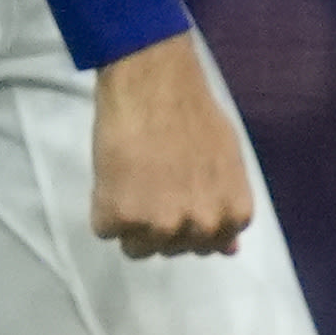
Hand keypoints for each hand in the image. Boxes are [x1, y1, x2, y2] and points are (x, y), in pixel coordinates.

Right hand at [88, 31, 255, 257]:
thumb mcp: (228, 163)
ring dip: (131, 221)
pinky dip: (103, 208)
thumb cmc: (195, 115)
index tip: (178, 198)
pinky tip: (114, 177)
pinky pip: (106, 230)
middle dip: (161, 224)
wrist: (154, 84)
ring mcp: (159, 226)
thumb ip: (227, 207)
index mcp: (232, 216)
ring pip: (138, 248)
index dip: (189, 223)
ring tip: (132, 181)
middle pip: (173, 250)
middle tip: (153, 185)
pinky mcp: (119, 217)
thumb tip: (230, 249)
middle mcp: (200, 227)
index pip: (209, 247)